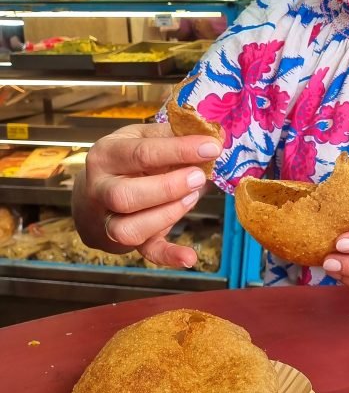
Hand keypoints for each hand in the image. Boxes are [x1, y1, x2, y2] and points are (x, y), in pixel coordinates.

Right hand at [72, 122, 221, 268]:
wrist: (91, 194)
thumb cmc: (126, 161)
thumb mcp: (141, 138)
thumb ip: (172, 136)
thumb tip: (213, 135)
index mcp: (106, 155)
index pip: (141, 152)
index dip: (180, 150)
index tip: (212, 148)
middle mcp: (100, 188)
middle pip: (125, 195)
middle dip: (168, 188)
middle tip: (198, 177)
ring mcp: (108, 219)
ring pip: (128, 229)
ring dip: (166, 215)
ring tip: (191, 198)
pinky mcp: (124, 242)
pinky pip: (145, 252)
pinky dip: (168, 256)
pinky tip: (189, 256)